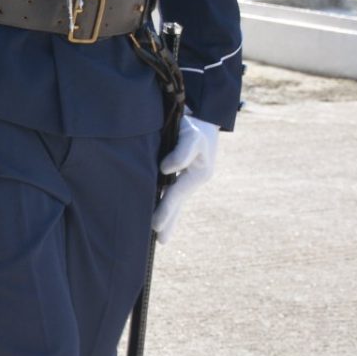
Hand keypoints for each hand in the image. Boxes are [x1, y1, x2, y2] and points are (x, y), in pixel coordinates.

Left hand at [151, 115, 220, 243]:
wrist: (200, 114)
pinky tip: (160, 209)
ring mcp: (188, 176)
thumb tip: (167, 169)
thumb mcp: (191, 135)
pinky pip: (173, 190)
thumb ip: (181, 152)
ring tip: (161, 235)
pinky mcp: (182, 170)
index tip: (155, 227)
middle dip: (169, 221)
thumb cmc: (194, 124)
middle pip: (178, 203)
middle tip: (160, 241)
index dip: (166, 210)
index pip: (176, 196)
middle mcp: (193, 178)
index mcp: (197, 174)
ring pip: (176, 199)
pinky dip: (167, 202)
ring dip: (169, 215)